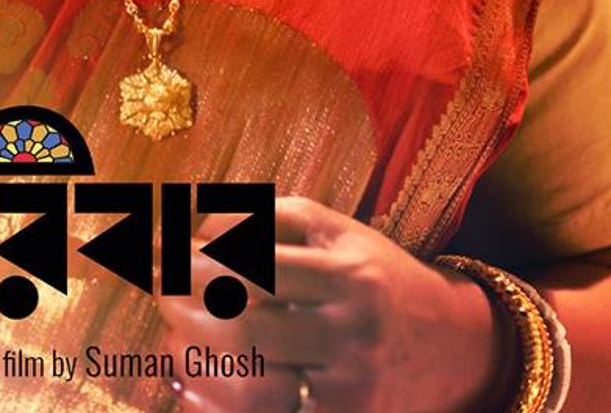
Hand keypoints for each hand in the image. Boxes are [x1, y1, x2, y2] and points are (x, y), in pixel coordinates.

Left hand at [158, 197, 509, 412]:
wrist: (452, 345)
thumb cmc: (375, 273)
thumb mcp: (337, 230)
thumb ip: (271, 217)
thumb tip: (199, 224)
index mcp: (348, 271)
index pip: (261, 264)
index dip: (203, 260)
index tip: (167, 251)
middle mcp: (352, 330)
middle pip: (252, 324)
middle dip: (192, 309)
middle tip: (159, 292)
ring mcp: (348, 384)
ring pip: (257, 383)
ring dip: (201, 361)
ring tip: (171, 337)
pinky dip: (222, 406)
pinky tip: (191, 386)